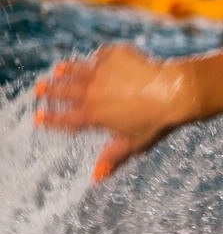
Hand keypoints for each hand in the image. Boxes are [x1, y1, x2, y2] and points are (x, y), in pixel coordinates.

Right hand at [34, 44, 192, 180]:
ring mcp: (101, 71)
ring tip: (59, 69)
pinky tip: (97, 59)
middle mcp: (91, 92)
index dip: (49, 120)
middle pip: (63, 91)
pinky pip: (101, 56)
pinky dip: (98, 58)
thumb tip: (95, 178)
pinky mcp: (114, 55)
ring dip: (67, 70)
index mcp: (93, 115)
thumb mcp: (134, 144)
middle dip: (50, 91)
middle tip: (40, 88)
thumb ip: (113, 157)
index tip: (37, 118)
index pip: (65, 119)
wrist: (174, 92)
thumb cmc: (157, 121)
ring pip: (77, 70)